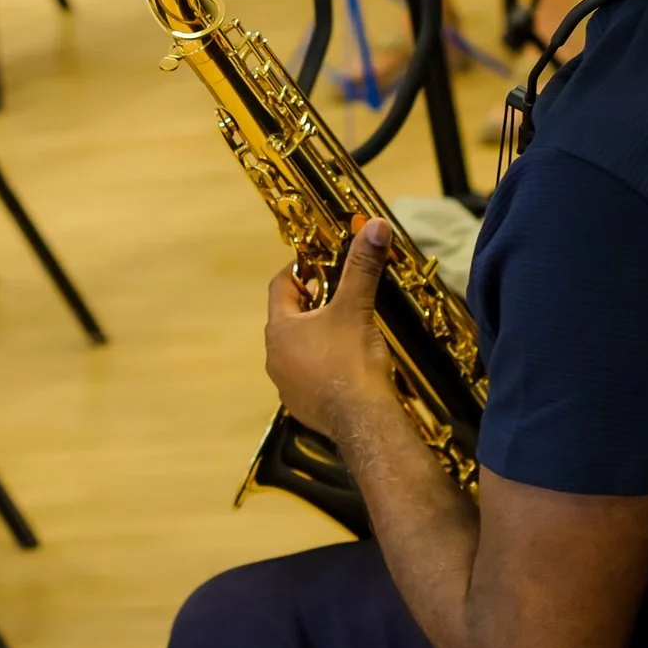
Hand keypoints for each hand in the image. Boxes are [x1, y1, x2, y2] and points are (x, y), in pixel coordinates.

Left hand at [262, 219, 398, 439]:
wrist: (362, 422)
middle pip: (289, 318)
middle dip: (312, 303)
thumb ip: (362, 267)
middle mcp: (274, 356)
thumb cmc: (352, 360)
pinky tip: (347, 366)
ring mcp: (285, 385)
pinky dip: (323, 366)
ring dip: (317, 336)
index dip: (301, 270)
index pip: (281, 286)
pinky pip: (308, 377)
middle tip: (339, 294)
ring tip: (346, 329)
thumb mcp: (356, 308)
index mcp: (280, 329)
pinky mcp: (302, 406)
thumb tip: (374, 224)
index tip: (321, 263)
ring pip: (297, 349)